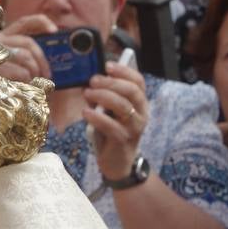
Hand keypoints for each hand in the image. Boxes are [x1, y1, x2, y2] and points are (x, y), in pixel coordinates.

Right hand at [0, 14, 54, 83]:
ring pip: (25, 56)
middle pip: (28, 42)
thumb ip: (27, 58)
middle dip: (41, 60)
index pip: (24, 23)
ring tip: (32, 82)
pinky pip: (20, 71)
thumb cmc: (0, 79)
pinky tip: (23, 85)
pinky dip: (27, 80)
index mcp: (4, 36)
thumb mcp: (13, 64)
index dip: (41, 22)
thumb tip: (49, 60)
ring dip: (34, 71)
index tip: (54, 30)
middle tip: (46, 74)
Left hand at [83, 60, 148, 180]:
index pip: (138, 82)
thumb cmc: (111, 132)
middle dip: (111, 82)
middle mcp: (141, 113)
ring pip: (123, 107)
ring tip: (87, 94)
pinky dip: (98, 117)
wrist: (117, 162)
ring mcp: (134, 128)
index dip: (125, 71)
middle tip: (93, 80)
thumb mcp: (110, 111)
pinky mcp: (123, 141)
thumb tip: (90, 79)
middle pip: (132, 91)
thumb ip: (105, 96)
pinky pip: (112, 126)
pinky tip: (86, 112)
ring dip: (103, 97)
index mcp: (140, 103)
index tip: (108, 65)